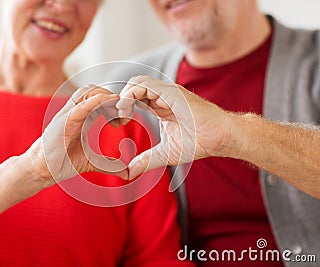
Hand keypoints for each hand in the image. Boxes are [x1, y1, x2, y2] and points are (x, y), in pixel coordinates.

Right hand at [24, 85, 127, 185]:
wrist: (41, 171)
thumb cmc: (61, 163)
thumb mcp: (91, 162)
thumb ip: (108, 164)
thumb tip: (126, 172)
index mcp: (81, 118)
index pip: (98, 99)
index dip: (113, 103)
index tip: (124, 118)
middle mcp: (74, 113)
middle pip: (93, 90)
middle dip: (111, 96)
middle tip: (123, 113)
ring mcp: (67, 115)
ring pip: (86, 91)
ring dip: (104, 95)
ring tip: (117, 108)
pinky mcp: (62, 122)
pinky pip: (79, 106)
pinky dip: (95, 101)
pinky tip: (107, 101)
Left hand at [117, 76, 233, 178]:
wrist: (220, 138)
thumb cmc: (198, 142)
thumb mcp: (165, 153)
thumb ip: (146, 160)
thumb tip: (129, 172)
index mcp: (159, 106)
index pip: (135, 97)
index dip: (123, 105)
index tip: (117, 121)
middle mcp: (162, 96)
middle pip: (133, 86)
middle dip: (120, 99)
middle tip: (117, 117)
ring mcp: (167, 93)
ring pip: (138, 82)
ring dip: (125, 95)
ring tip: (122, 113)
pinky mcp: (172, 93)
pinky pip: (146, 85)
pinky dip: (132, 93)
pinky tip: (128, 109)